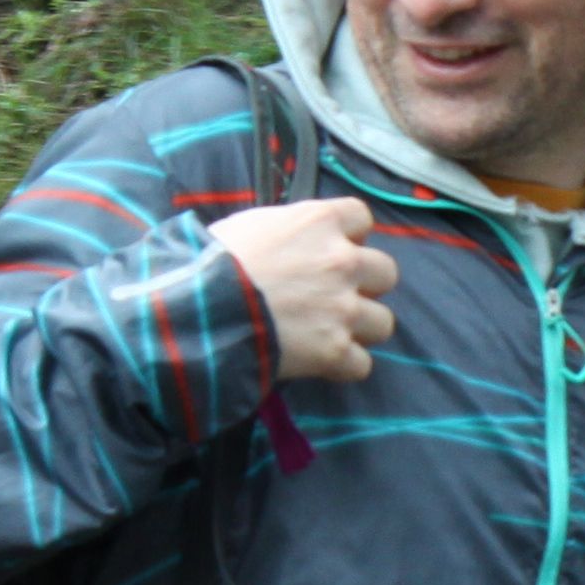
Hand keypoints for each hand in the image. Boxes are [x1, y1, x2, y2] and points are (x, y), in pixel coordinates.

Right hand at [207, 197, 398, 386]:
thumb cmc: (211, 261)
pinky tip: (320, 364)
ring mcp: (343, 308)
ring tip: (329, 335)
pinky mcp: (334, 351)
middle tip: (332, 297)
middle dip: (364, 286)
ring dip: (360, 329)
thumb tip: (284, 245)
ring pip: (383, 323)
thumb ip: (283, 231)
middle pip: (385, 272)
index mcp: (321, 221)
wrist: (199, 309)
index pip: (360, 218)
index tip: (328, 250)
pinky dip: (342, 367)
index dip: (347, 236)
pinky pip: (361, 365)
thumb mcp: (248, 226)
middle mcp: (343, 261)